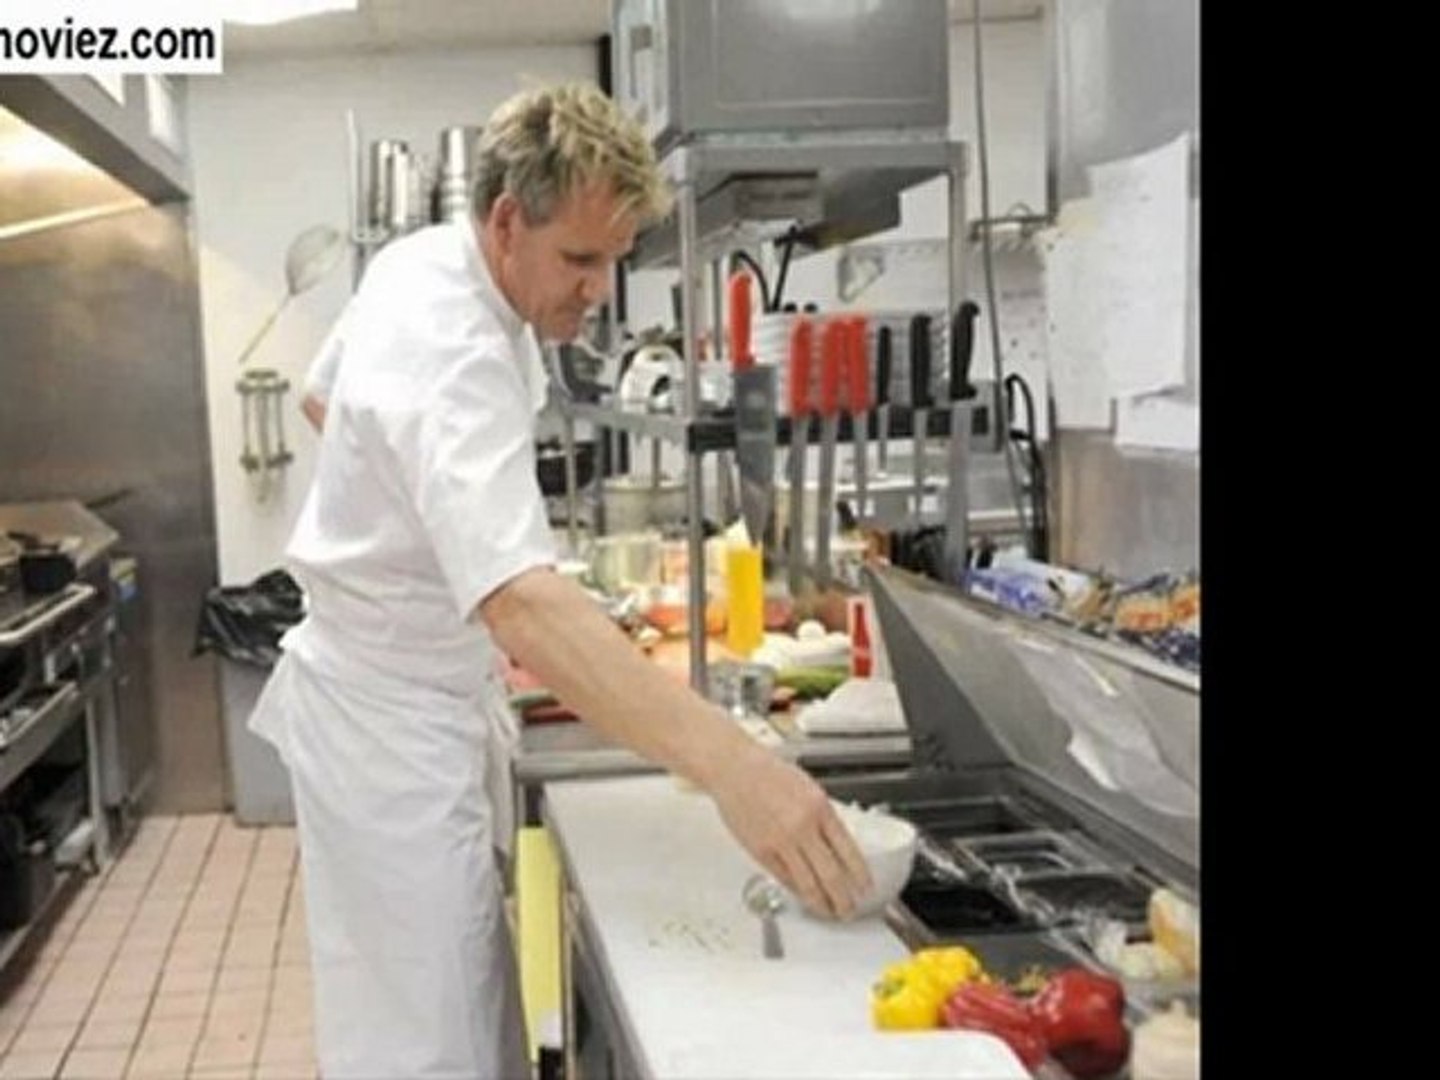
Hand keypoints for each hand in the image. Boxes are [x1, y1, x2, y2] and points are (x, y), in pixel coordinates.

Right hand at [707, 742, 872, 918]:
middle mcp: (803, 827)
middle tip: (850, 908)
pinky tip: (804, 897)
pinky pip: (785, 879)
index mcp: (820, 808)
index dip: (860, 875)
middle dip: (844, 899)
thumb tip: (837, 845)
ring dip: (822, 903)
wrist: (735, 769)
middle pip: (831, 875)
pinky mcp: (761, 851)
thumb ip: (823, 817)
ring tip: (829, 911)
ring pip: (808, 884)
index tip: (865, 887)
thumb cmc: (769, 773)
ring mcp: (781, 842)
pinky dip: (798, 891)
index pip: (849, 851)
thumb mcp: (809, 789)